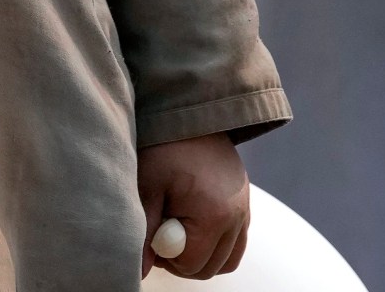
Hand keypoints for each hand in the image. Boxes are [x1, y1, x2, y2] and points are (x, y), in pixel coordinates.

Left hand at [138, 133, 249, 279]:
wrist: (192, 113)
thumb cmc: (165, 147)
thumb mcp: (148, 187)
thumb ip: (144, 233)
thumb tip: (138, 271)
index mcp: (215, 214)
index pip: (191, 264)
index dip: (165, 256)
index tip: (152, 233)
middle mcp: (238, 216)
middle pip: (210, 267)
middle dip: (182, 259)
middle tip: (161, 232)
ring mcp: (245, 211)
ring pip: (225, 259)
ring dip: (200, 254)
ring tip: (176, 228)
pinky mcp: (246, 204)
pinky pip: (236, 242)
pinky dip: (215, 243)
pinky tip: (192, 220)